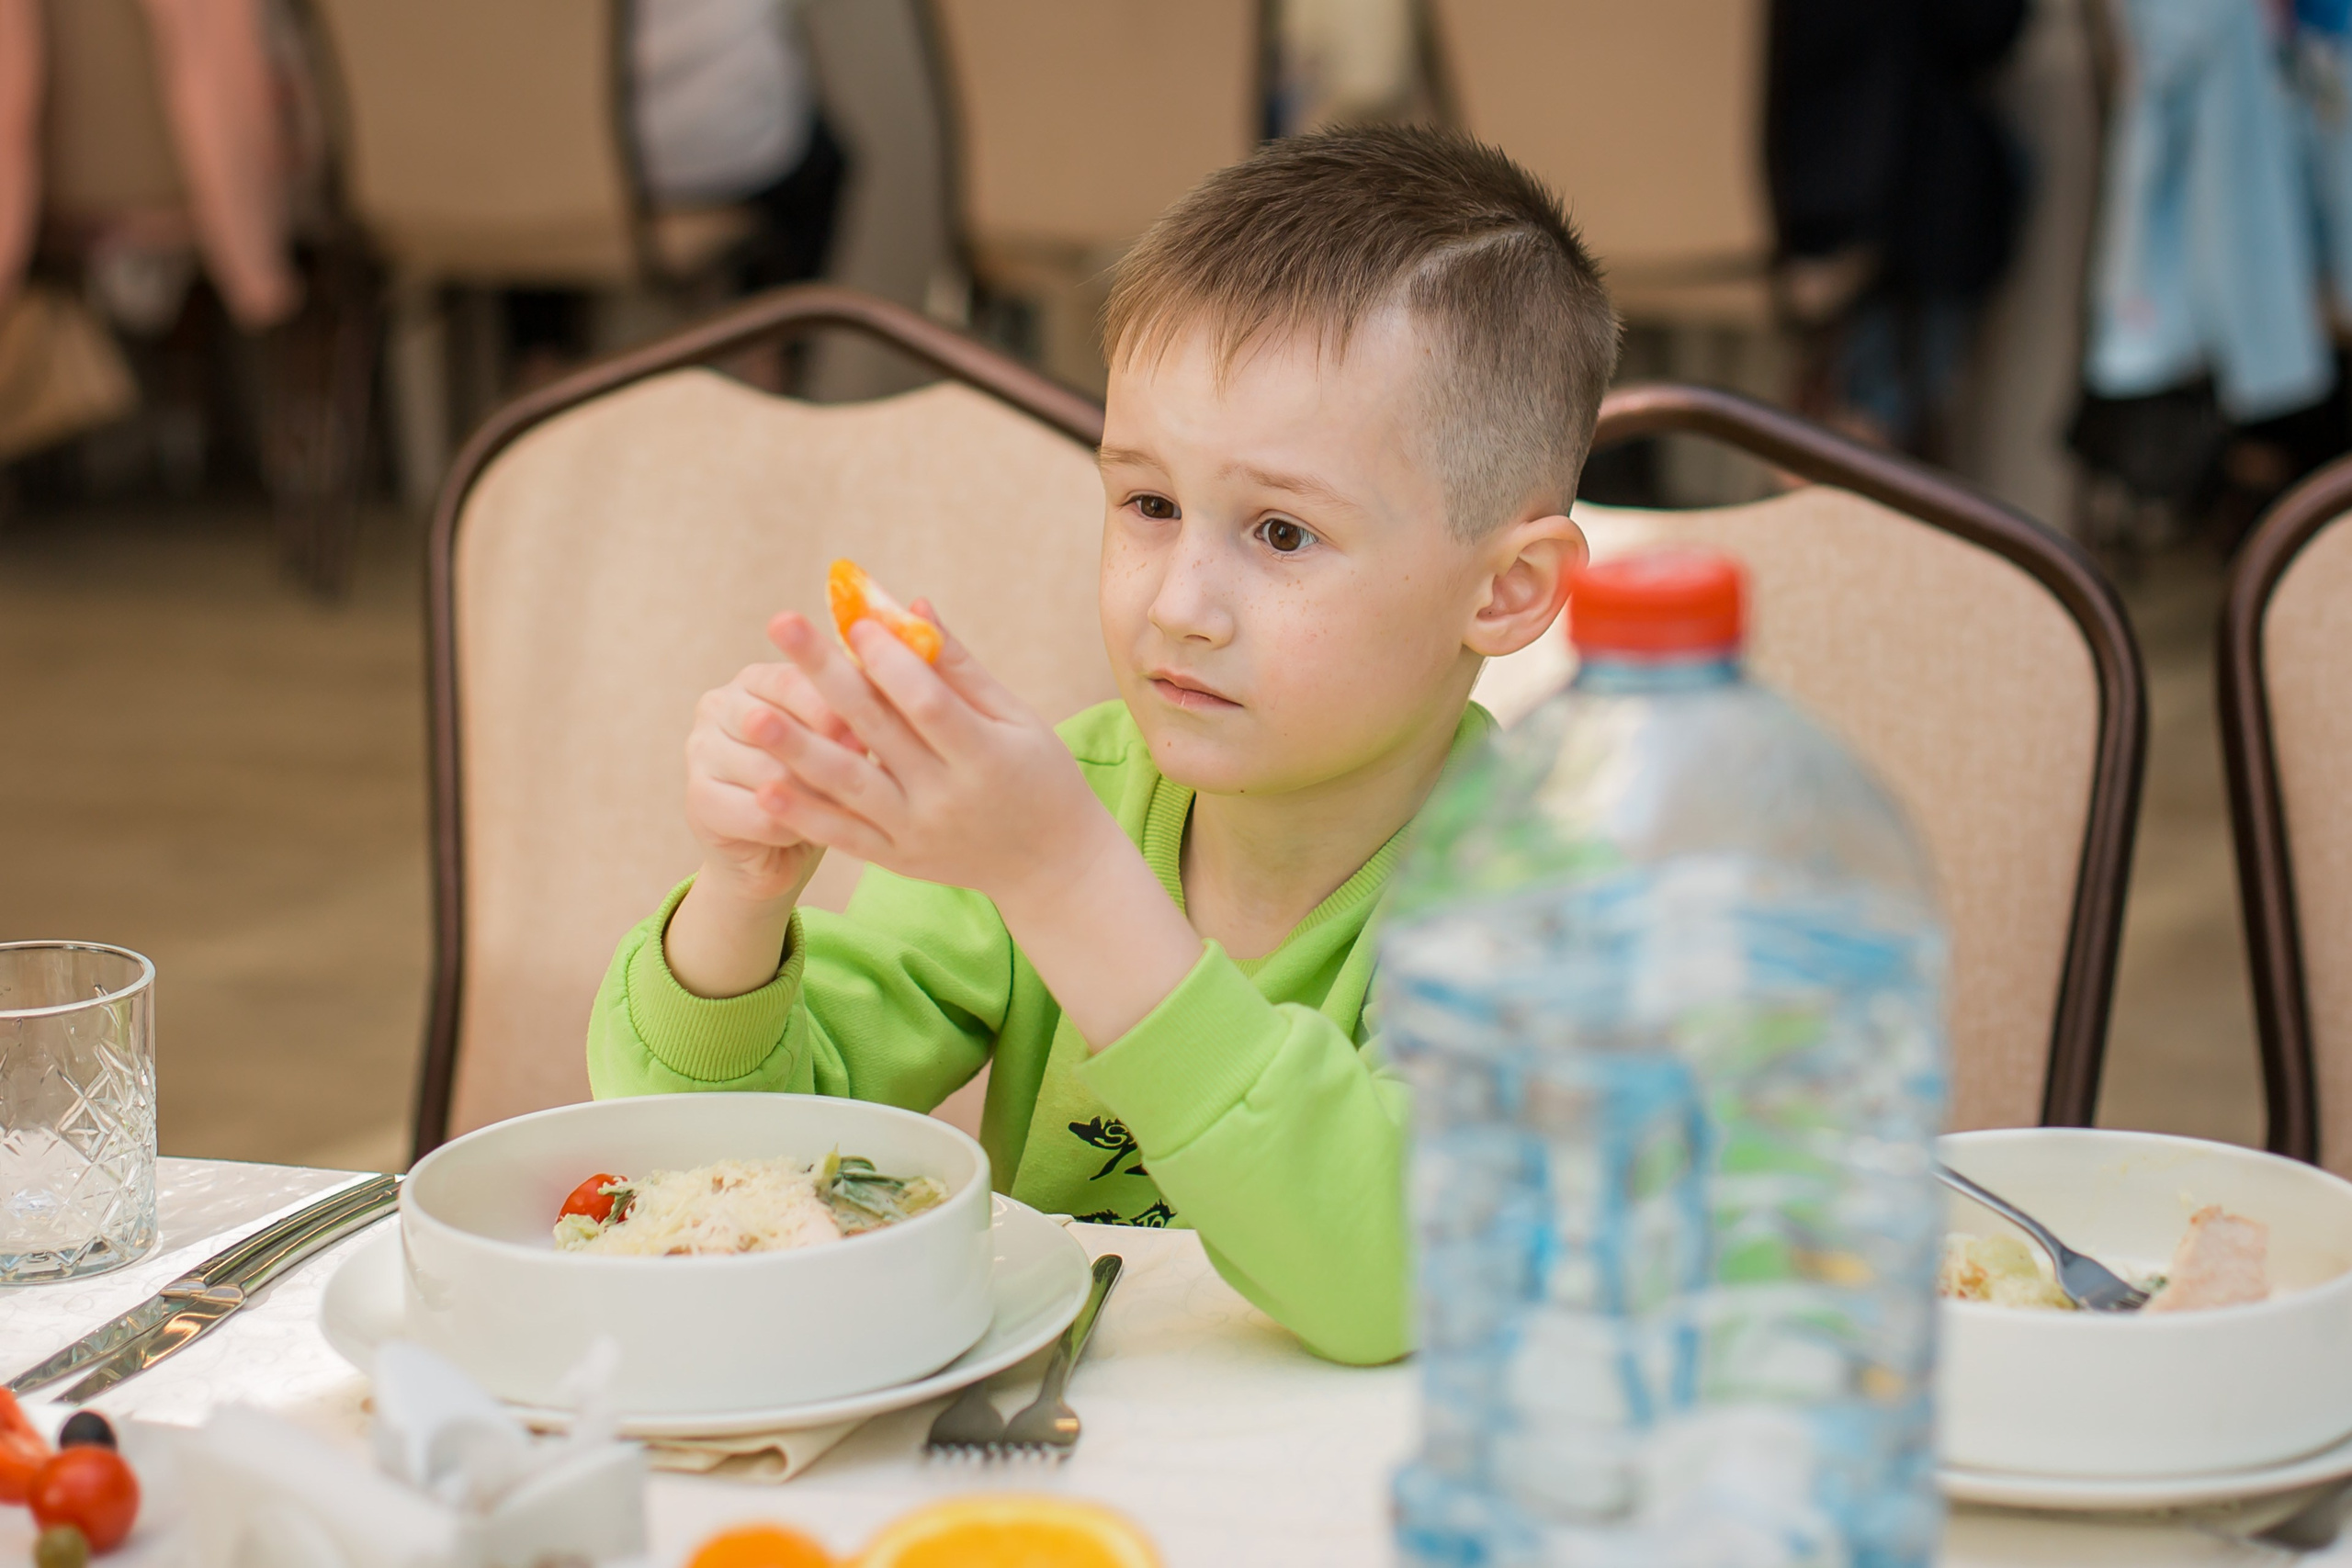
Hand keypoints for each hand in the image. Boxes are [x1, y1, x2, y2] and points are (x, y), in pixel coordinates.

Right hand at [683, 648, 863, 905]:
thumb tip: (884, 702)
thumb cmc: (819, 780)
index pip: (790, 681)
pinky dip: (793, 827)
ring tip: (841, 807)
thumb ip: (851, 714)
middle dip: (824, 754)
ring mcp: (700, 752)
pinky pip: (759, 814)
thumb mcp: (837, 741)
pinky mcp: (698, 800)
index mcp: (753, 679)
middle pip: (775, 724)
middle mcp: (717, 706)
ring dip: (814, 795)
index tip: (869, 732)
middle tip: (862, 776)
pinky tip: (809, 831)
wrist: (778, 847)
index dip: (832, 708)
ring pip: (770, 773)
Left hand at [755, 605, 1102, 906]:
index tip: (854, 620)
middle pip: (877, 731)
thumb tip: (911, 608)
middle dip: (826, 674)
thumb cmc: (1040, 777)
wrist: (1051, 866)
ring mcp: (918, 832)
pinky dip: (804, 815)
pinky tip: (764, 788)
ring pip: (849, 787)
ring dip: (797, 750)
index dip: (890, 661)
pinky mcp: (896, 858)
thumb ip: (961, 668)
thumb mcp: (1018, 719)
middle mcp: (948, 798)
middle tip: (781, 624)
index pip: (928, 703)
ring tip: (752, 715)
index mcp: (986, 756)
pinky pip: (843, 836)